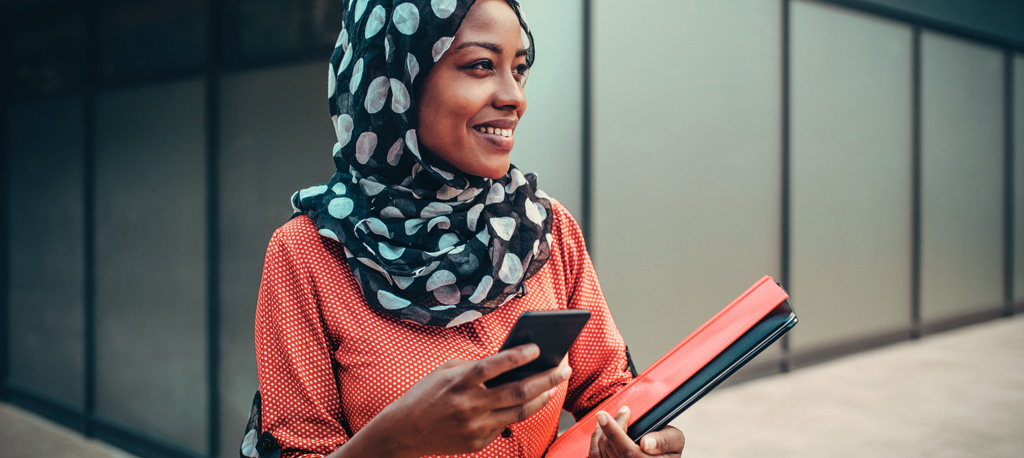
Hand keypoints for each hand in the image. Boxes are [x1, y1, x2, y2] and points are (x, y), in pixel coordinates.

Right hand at [371, 344, 570, 456]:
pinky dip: (519, 411)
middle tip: (564, 368)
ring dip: (542, 398)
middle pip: (518, 391)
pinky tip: (531, 401)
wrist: (403, 432)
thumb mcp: (445, 372)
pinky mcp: (478, 442)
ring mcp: (475, 426)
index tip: (537, 347)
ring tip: (555, 386)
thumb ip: (475, 366)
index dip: (518, 355)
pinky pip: (505, 425)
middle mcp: (469, 405)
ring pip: (520, 412)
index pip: (495, 365)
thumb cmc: (425, 394)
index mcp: (459, 381)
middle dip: (547, 378)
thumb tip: (510, 361)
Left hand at [588, 406, 684, 456]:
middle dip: (612, 425)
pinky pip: (595, 454)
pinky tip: (601, 428)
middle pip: (610, 447)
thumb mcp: (675, 442)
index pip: (627, 451)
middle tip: (623, 411)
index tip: (603, 415)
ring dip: (603, 431)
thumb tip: (646, 443)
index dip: (613, 432)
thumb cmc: (667, 450)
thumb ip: (664, 441)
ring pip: (601, 450)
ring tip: (613, 419)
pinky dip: (596, 438)